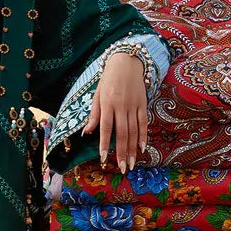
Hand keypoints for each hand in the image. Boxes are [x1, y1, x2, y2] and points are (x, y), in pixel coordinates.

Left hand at [82, 52, 147, 172]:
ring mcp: (134, 105)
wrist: (127, 62)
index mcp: (107, 103)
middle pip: (122, 133)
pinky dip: (143, 137)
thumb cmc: (108, 79)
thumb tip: (86, 132)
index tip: (103, 159)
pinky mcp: (143, 104)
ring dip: (132, 149)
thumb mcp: (97, 94)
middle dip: (121, 152)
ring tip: (131, 163)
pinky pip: (144, 123)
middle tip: (122, 168)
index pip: (105, 127)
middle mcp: (121, 106)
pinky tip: (142, 149)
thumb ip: (94, 114)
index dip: (104, 144)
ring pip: (133, 131)